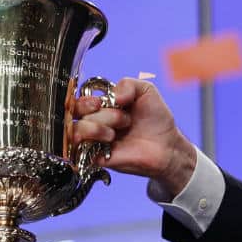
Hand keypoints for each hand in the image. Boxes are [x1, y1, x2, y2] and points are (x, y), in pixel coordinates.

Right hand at [71, 77, 195, 195]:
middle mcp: (95, 121)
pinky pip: (78, 150)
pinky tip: (109, 141)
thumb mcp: (145, 91)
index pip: (78, 99)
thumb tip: (113, 96)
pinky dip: (91, 142)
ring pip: (75, 130)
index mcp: (102, 105)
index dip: (85, 100)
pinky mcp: (96, 157)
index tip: (100, 102)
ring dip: (96, 127)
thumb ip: (128, 84)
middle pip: (75, 113)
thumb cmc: (155, 119)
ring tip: (114, 133)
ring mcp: (94, 139)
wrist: (167, 145)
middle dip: (97, 112)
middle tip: (120, 117)